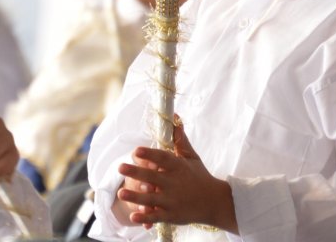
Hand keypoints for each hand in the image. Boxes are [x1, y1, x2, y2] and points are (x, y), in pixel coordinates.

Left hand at [115, 119, 237, 233]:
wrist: (215, 202)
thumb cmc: (200, 176)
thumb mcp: (191, 157)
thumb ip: (180, 139)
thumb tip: (175, 117)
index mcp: (178, 167)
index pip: (162, 158)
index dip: (149, 154)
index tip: (136, 150)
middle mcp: (175, 183)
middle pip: (153, 177)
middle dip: (136, 172)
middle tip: (120, 167)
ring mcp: (173, 201)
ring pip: (151, 198)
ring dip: (135, 196)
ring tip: (121, 192)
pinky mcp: (172, 215)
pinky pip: (156, 216)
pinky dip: (145, 217)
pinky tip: (133, 215)